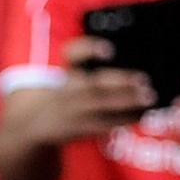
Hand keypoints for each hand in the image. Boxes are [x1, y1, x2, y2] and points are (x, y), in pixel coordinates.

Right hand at [30, 37, 154, 143]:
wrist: (30, 126)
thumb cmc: (61, 95)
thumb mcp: (66, 76)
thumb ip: (89, 66)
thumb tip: (136, 58)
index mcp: (66, 71)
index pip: (72, 54)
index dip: (90, 50)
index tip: (109, 51)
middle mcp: (67, 90)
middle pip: (93, 84)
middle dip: (119, 82)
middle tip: (143, 80)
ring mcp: (71, 111)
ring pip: (101, 106)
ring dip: (127, 102)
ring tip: (148, 97)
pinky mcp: (75, 129)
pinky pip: (102, 125)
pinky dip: (123, 119)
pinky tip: (140, 115)